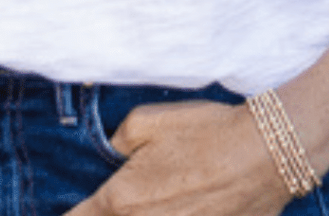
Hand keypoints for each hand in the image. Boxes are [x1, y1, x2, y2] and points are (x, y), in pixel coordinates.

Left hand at [66, 101, 291, 215]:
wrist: (264, 155)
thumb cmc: (205, 133)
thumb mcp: (146, 121)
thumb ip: (115, 143)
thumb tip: (110, 158)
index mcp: (120, 202)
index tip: (63, 211)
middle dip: (105, 215)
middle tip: (115, 201)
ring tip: (153, 201)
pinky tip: (178, 207)